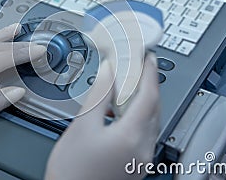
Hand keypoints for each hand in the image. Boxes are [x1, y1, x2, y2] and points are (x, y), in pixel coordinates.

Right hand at [45, 54, 159, 179]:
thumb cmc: (72, 171)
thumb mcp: (81, 126)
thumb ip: (99, 96)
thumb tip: (109, 73)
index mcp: (131, 137)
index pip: (149, 96)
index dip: (149, 73)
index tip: (148, 57)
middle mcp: (143, 150)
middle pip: (154, 108)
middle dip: (149, 84)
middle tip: (140, 66)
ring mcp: (142, 160)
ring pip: (152, 121)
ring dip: (145, 100)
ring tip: (132, 85)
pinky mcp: (136, 166)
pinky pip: (145, 133)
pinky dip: (140, 116)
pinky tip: (126, 112)